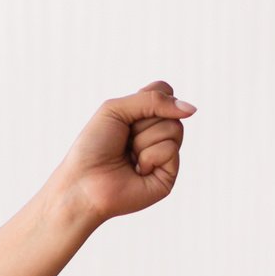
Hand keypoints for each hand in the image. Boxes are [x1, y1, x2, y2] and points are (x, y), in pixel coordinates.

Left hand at [47, 81, 193, 226]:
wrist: (82, 183)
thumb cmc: (92, 147)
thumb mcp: (116, 109)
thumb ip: (153, 100)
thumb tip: (191, 110)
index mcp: (143, 117)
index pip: (165, 91)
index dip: (150, 98)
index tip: (127, 114)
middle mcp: (156, 134)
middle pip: (172, 110)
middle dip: (142, 122)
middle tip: (123, 140)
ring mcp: (164, 155)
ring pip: (174, 128)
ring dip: (143, 140)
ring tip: (128, 156)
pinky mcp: (168, 175)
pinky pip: (171, 149)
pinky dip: (149, 157)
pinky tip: (136, 170)